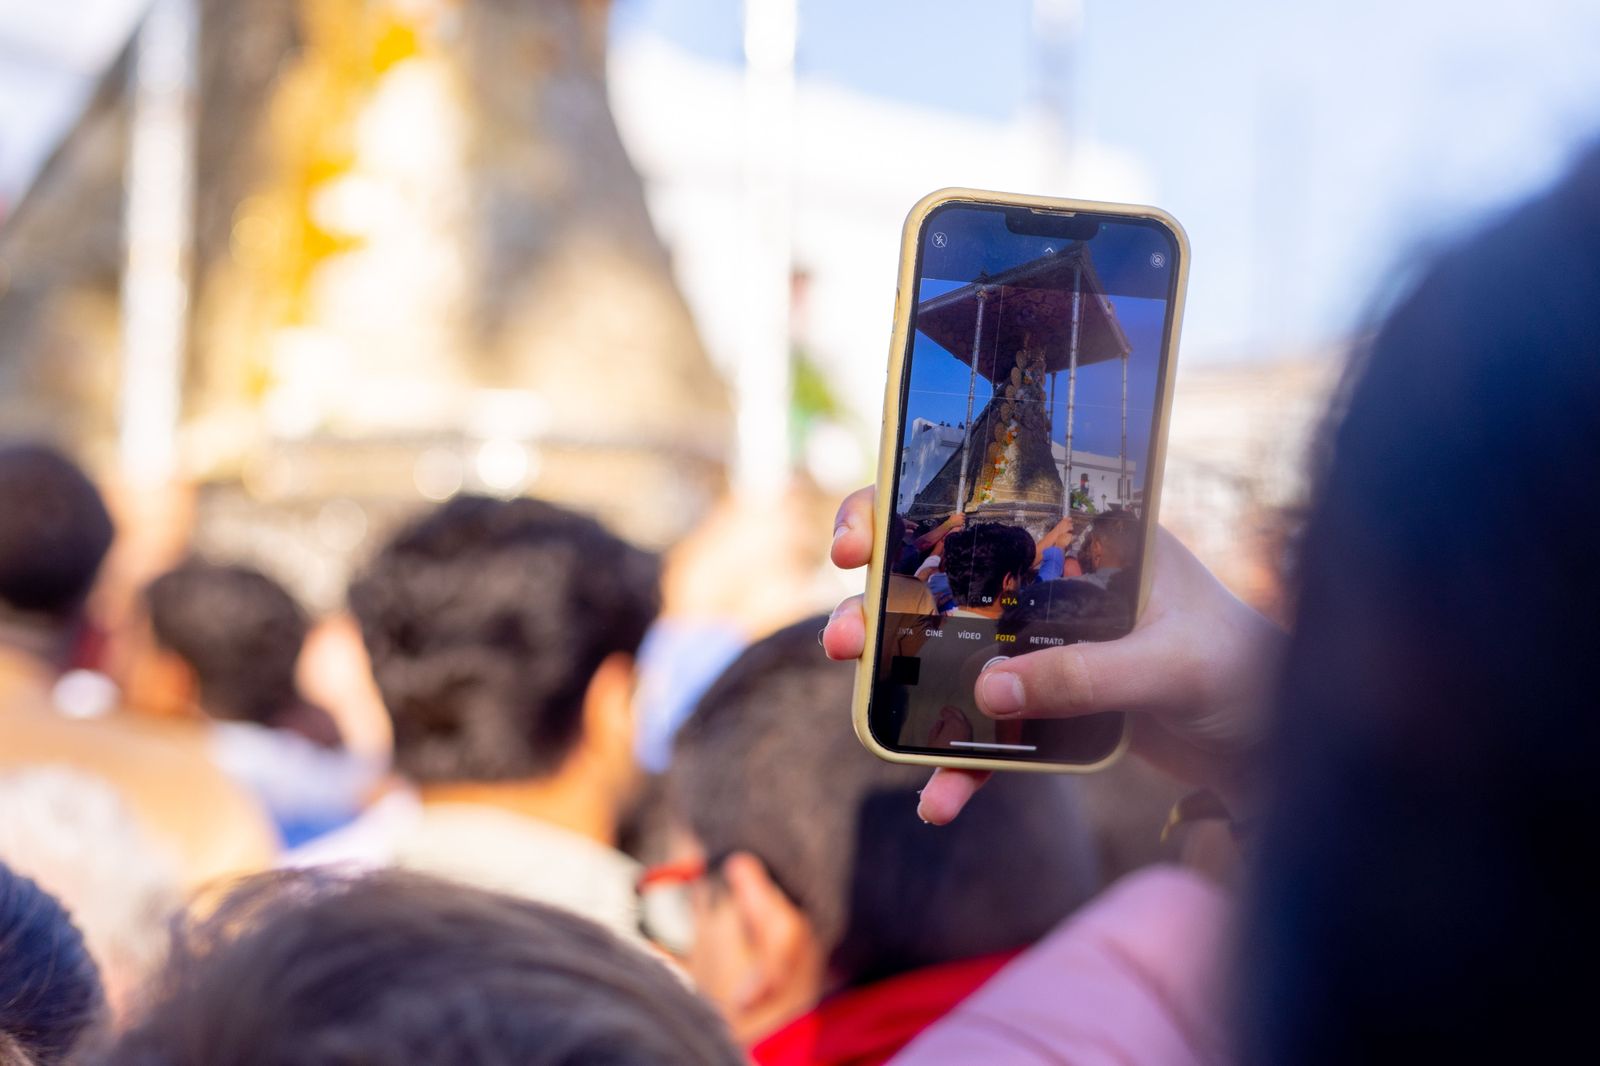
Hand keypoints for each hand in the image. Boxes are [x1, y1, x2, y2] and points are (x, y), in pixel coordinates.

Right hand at [826, 486, 1283, 823]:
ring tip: (867, 718)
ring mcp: (1048, 647)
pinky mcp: (1051, 707)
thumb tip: (990, 691)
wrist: (1280, 748)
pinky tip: (941, 802)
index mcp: (1086, 540)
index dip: (908, 512)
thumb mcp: (1176, 665)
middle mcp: (1056, 585)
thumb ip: (1087, 675)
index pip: (984, 506)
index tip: (860, 543)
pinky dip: (965, 767)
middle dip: (885, 607)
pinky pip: (992, 734)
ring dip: (906, 687)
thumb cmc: (1248, 674)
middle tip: (843, 637)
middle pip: (949, 580)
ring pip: (956, 657)